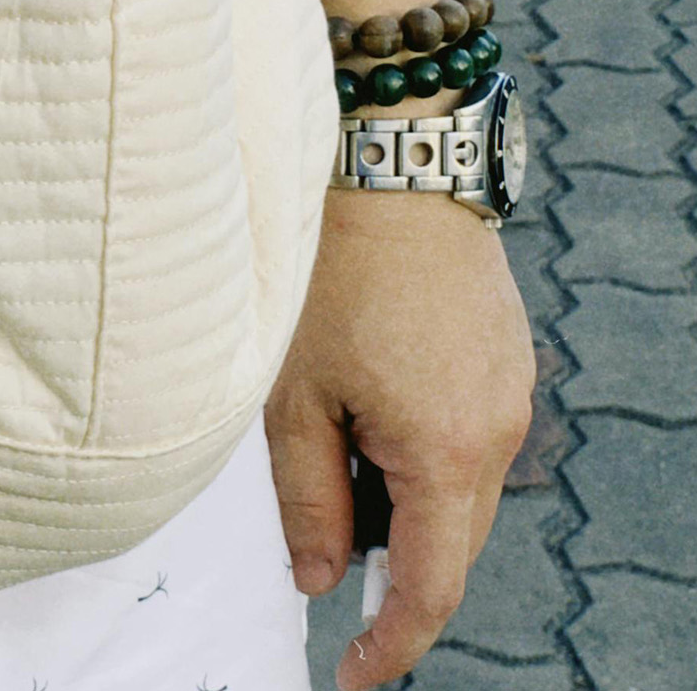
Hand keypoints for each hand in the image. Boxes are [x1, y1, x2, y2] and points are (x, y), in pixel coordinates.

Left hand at [264, 187, 535, 688]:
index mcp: (448, 453)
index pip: (430, 587)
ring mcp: (511, 392)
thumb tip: (321, 575)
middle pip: (451, 545)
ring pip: (461, 491)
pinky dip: (425, 456)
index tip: (353, 674)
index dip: (390, 643)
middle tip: (330, 573)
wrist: (395, 167)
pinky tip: (371, 418)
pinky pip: (471, 439)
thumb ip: (309, 497)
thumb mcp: (296, 394)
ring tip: (337, 467)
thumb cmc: (335, 272)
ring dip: (407, 506)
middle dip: (394, 573)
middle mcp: (498, 433)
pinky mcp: (504, 358)